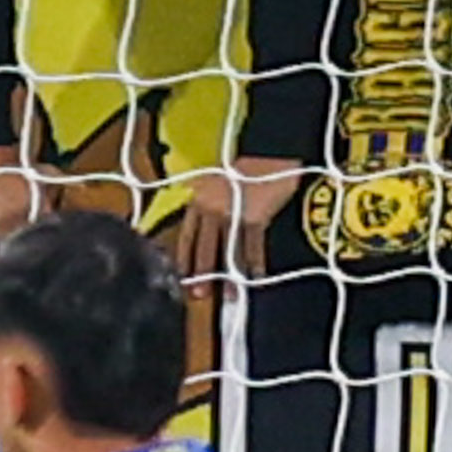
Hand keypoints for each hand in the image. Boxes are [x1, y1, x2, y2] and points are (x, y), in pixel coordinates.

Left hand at [165, 154, 305, 281]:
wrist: (268, 155)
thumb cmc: (243, 169)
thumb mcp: (215, 183)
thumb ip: (205, 204)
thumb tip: (205, 232)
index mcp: (197, 200)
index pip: (187, 236)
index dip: (184, 259)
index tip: (182, 277)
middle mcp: (210, 208)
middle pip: (205, 248)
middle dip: (202, 274)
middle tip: (199, 296)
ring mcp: (232, 213)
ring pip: (229, 251)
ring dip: (230, 276)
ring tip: (231, 295)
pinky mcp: (255, 217)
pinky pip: (253, 246)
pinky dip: (256, 263)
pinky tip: (257, 276)